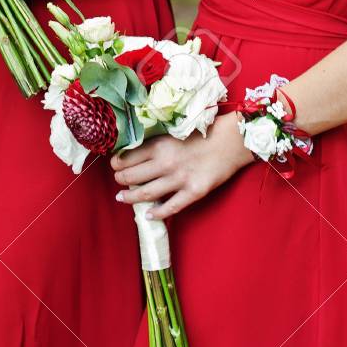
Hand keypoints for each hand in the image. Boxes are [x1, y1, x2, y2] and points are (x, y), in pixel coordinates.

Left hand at [110, 112, 254, 220]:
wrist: (232, 141)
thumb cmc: (203, 132)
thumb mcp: (175, 131)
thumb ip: (156, 142)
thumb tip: (135, 152)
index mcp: (159, 145)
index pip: (127, 157)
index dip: (117, 163)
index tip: (114, 165)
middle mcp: (165, 163)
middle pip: (132, 177)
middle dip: (120, 180)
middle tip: (117, 181)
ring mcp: (179, 179)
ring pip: (146, 193)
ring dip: (130, 197)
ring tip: (122, 198)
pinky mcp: (193, 192)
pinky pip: (170, 207)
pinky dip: (157, 213)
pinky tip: (149, 215)